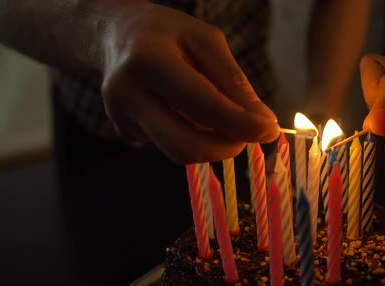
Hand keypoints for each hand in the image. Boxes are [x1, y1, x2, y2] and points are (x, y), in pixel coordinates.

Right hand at [100, 2, 278, 162]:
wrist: (114, 34)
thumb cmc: (168, 33)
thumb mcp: (207, 41)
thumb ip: (234, 82)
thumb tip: (263, 123)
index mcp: (150, 61)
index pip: (205, 107)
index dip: (243, 125)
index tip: (270, 130)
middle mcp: (127, 95)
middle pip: (186, 146)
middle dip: (226, 148)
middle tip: (247, 135)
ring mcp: (121, 118)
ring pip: (179, 153)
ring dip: (211, 145)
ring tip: (222, 120)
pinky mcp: (124, 132)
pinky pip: (170, 145)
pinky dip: (192, 135)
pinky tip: (189, 112)